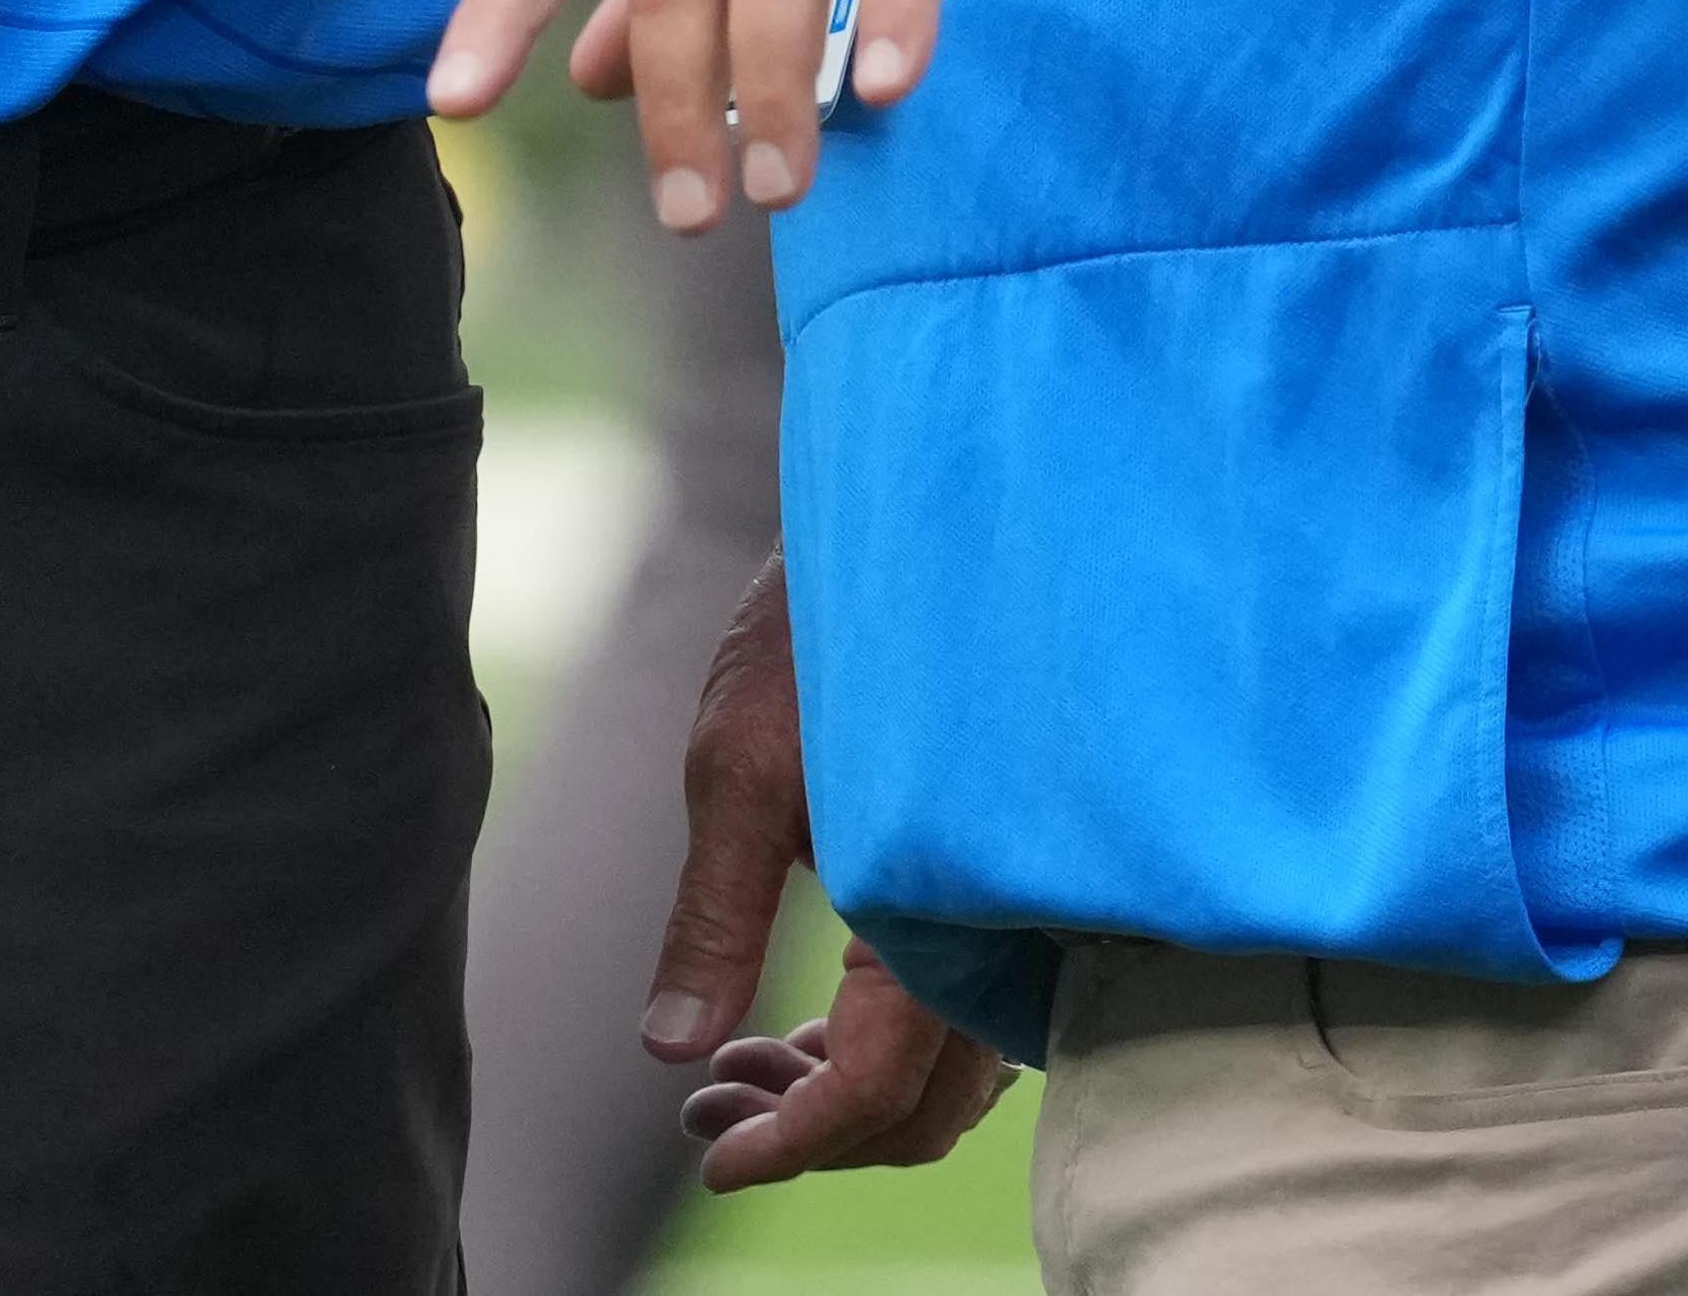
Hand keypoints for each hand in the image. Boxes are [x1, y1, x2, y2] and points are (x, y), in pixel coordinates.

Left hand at [634, 556, 1011, 1188]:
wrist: (920, 531)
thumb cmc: (823, 635)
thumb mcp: (740, 766)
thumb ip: (714, 917)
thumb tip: (670, 1048)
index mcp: (938, 913)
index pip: (878, 1095)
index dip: (795, 1147)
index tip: (715, 1156)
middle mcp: (1002, 932)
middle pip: (928, 1112)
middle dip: (814, 1135)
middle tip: (710, 1110)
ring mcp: (1017, 917)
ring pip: (953, 1074)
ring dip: (848, 1096)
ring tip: (736, 1068)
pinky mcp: (1006, 891)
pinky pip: (968, 1020)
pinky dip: (888, 1046)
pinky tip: (807, 1021)